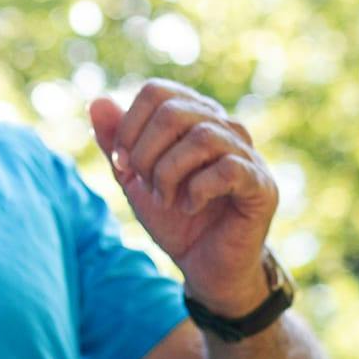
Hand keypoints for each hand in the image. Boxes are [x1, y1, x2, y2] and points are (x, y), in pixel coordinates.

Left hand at [90, 80, 279, 314]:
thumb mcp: (135, 179)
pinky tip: (190, 207)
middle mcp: (224, 126)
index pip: (156, 92)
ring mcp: (246, 153)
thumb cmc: (175, 219)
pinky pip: (227, 169)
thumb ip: (116, 142)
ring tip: (167, 200)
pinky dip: (197, 190)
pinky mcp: (261, 184)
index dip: (128, 127)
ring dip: (169, 174)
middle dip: (146, 154)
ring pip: (201, 137)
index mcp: (194, 117)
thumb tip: (98, 100)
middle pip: (173, 112)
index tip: (122, 165)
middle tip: (146, 186)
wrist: (204, 266)